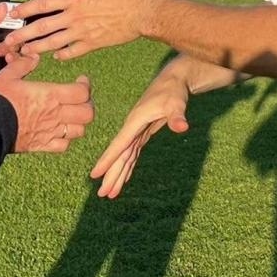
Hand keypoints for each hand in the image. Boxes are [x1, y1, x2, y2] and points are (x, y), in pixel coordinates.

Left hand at [0, 3, 18, 97]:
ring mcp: (8, 61)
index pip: (18, 27)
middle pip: (23, 41)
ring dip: (18, 55)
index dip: (21, 26)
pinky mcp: (7, 75)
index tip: (18, 26)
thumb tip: (5, 6)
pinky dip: (16, 67)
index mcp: (0, 32)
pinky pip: (18, 71)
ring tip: (7, 56)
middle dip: (18, 41)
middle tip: (7, 44)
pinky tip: (8, 63)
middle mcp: (7, 46)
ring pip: (23, 56)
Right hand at [0, 54, 93, 153]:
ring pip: (79, 130)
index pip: (82, 92)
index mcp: (50, 95)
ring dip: (78, 122)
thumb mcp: (8, 75)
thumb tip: (33, 58)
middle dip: (87, 105)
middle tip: (80, 99)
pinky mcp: (41, 146)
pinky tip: (59, 132)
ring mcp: (50, 132)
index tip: (81, 80)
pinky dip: (65, 139)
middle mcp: (55, 115)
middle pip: (87, 113)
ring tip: (71, 115)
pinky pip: (63, 145)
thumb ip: (23, 65)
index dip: (86, 86)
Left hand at [1, 0, 149, 59]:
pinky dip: (63, 55)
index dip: (26, 9)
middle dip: (23, 34)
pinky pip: (73, 51)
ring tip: (24, 51)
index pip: (44, 4)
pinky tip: (55, 57)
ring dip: (37, 47)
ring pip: (53, 41)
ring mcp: (83, 31)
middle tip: (9, 42)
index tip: (14, 14)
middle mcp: (75, 15)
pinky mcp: (93, 43)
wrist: (143, 11)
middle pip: (42, 26)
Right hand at [89, 71, 190, 198]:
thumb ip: (177, 116)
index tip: (95, 174)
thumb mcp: (176, 103)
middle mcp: (132, 128)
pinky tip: (124, 179)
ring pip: (125, 157)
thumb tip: (182, 127)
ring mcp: (136, 131)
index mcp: (135, 121)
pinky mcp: (142, 133)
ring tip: (110, 194)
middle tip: (102, 195)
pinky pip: (132, 154)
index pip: (119, 144)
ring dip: (118, 175)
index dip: (107, 160)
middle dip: (111, 175)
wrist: (173, 81)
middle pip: (119, 155)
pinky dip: (128, 167)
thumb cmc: (174, 91)